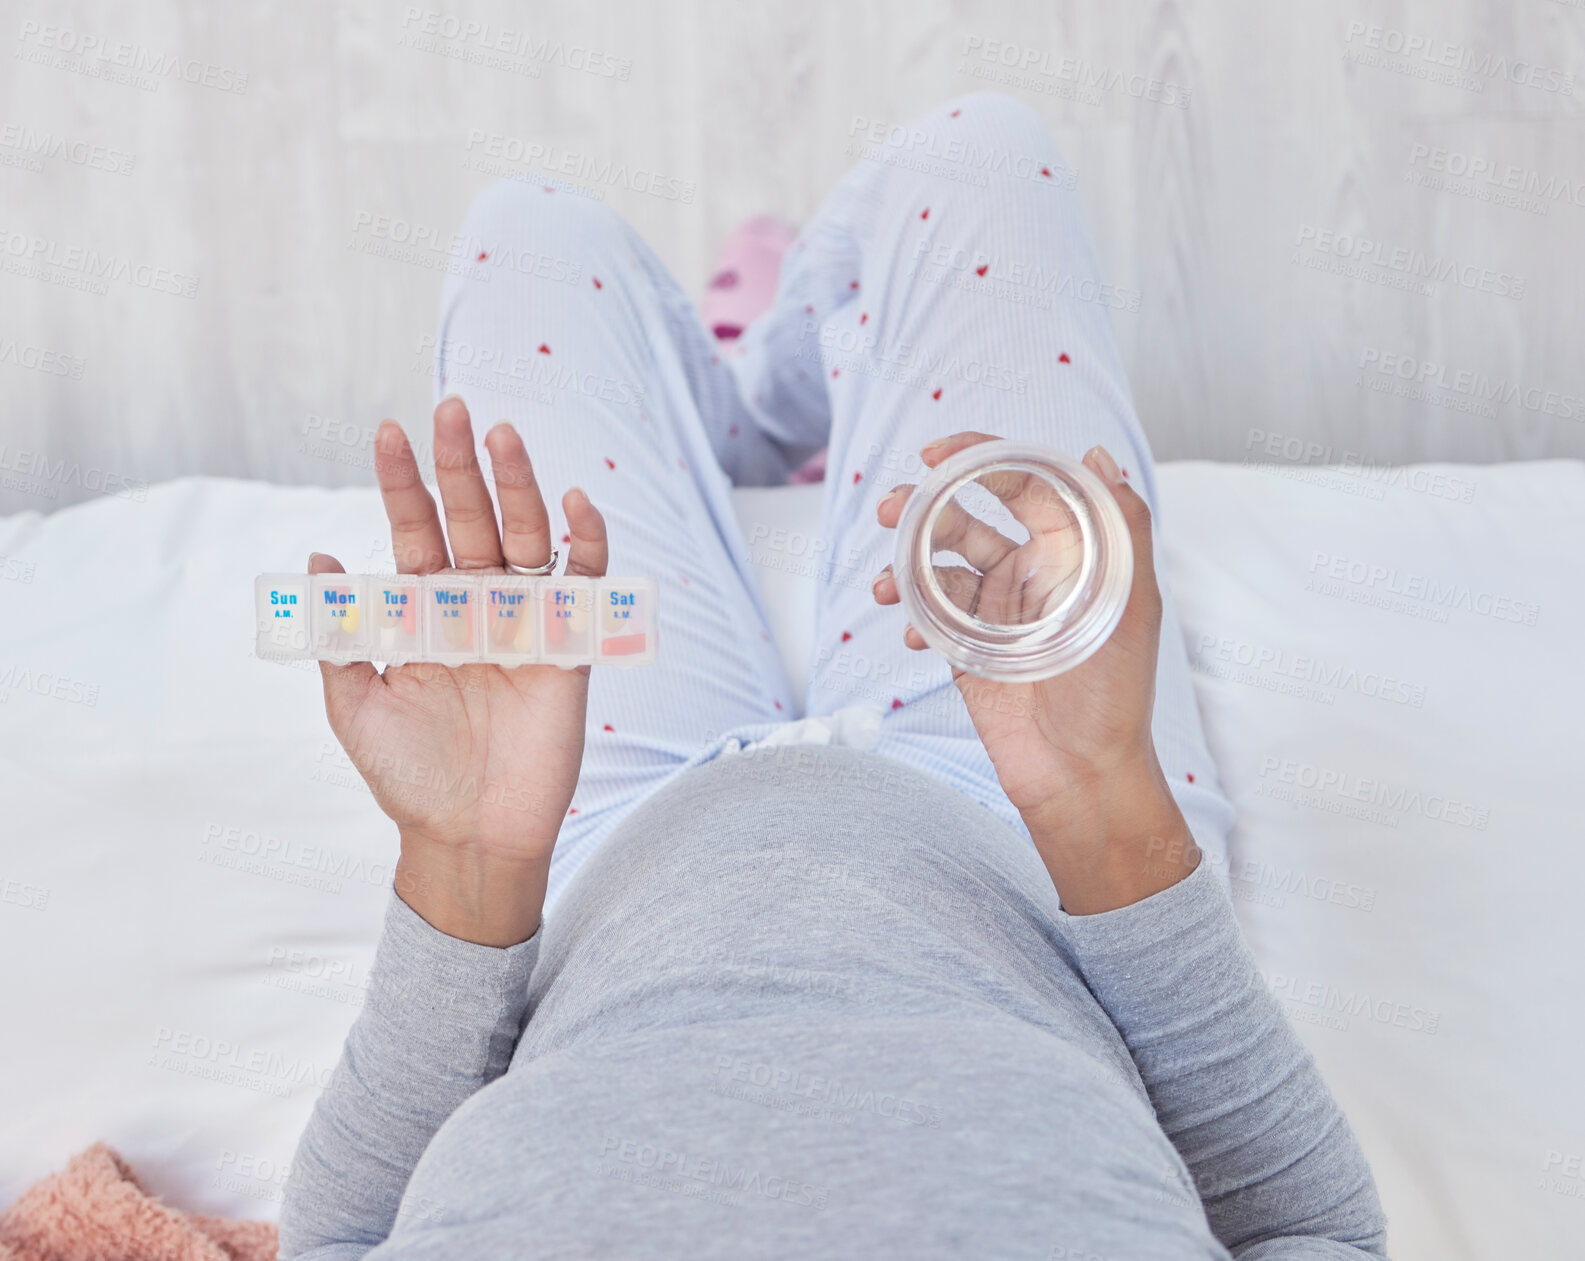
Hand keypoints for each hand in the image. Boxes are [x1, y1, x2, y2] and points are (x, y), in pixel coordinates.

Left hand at [311, 397, 606, 944]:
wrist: (467, 835)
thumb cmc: (407, 775)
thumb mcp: (354, 705)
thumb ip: (340, 634)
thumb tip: (319, 556)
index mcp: (421, 612)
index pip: (413, 530)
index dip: (402, 483)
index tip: (389, 431)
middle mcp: (473, 605)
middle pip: (472, 518)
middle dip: (461, 466)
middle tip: (453, 409)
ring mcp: (523, 620)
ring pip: (525, 537)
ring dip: (518, 487)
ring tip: (503, 437)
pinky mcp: (567, 646)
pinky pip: (583, 584)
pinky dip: (585, 544)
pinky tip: (575, 505)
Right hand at [873, 431, 1197, 912]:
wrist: (1078, 778)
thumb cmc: (1114, 696)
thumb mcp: (1130, 606)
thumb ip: (1122, 526)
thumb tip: (1097, 454)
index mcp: (1073, 552)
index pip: (1023, 483)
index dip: (979, 457)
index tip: (936, 454)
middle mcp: (1030, 572)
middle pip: (966, 517)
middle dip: (924, 506)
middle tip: (890, 508)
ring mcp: (994, 610)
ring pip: (936, 565)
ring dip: (903, 562)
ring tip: (882, 582)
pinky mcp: (965, 648)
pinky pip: (925, 615)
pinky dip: (908, 615)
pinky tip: (906, 632)